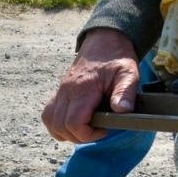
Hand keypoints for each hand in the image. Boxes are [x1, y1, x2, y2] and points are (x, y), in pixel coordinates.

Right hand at [40, 29, 140, 143]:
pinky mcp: (60, 90)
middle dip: (78, 136)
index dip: (86, 134)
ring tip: (85, 129)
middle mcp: (67, 90)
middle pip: (59, 125)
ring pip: (50, 121)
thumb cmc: (117, 57)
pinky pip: (49, 112)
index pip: (73, 122)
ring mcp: (61, 90)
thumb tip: (122, 111)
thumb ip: (125, 92)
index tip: (103, 130)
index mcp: (83, 88)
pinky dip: (57, 123)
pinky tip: (74, 123)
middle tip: (97, 131)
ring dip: (65, 132)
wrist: (105, 40)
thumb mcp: (128, 72)